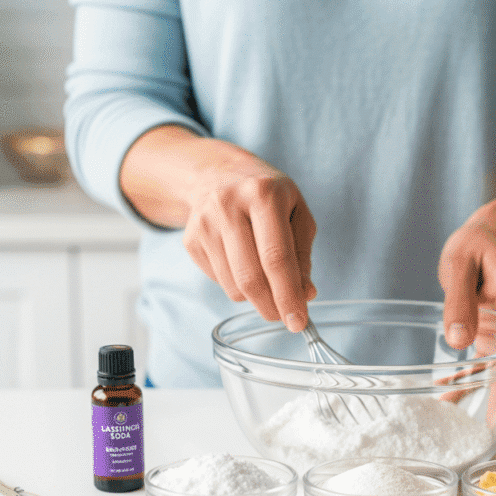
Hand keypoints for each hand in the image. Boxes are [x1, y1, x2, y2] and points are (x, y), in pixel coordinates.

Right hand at [182, 150, 317, 328]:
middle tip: (285, 318)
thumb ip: (303, 254)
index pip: (277, 257)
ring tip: (268, 283)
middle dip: (271, 306)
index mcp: (263, 195)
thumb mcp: (296, 212)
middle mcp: (228, 206)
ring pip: (233, 285)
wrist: (217, 173)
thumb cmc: (267, 195)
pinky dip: (237, 286)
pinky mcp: (190, 239)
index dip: (288, 295)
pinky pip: (219, 281)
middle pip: (251, 276)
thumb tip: (305, 294)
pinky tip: (244, 264)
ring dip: (255, 298)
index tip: (298, 322)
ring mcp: (204, 223)